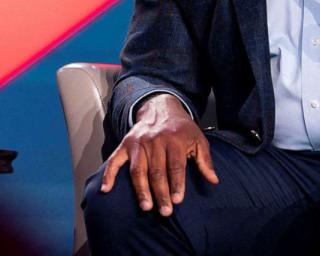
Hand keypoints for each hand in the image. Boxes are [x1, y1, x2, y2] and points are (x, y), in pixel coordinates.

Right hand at [99, 93, 217, 215]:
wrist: (161, 107)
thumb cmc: (182, 128)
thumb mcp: (198, 139)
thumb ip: (205, 161)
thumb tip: (214, 181)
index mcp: (174, 139)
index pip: (175, 165)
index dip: (177, 183)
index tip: (178, 200)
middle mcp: (155, 141)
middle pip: (157, 171)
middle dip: (161, 193)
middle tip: (165, 211)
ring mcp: (138, 143)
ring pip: (138, 170)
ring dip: (141, 190)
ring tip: (146, 207)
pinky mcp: (126, 144)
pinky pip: (115, 160)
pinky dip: (109, 175)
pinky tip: (106, 190)